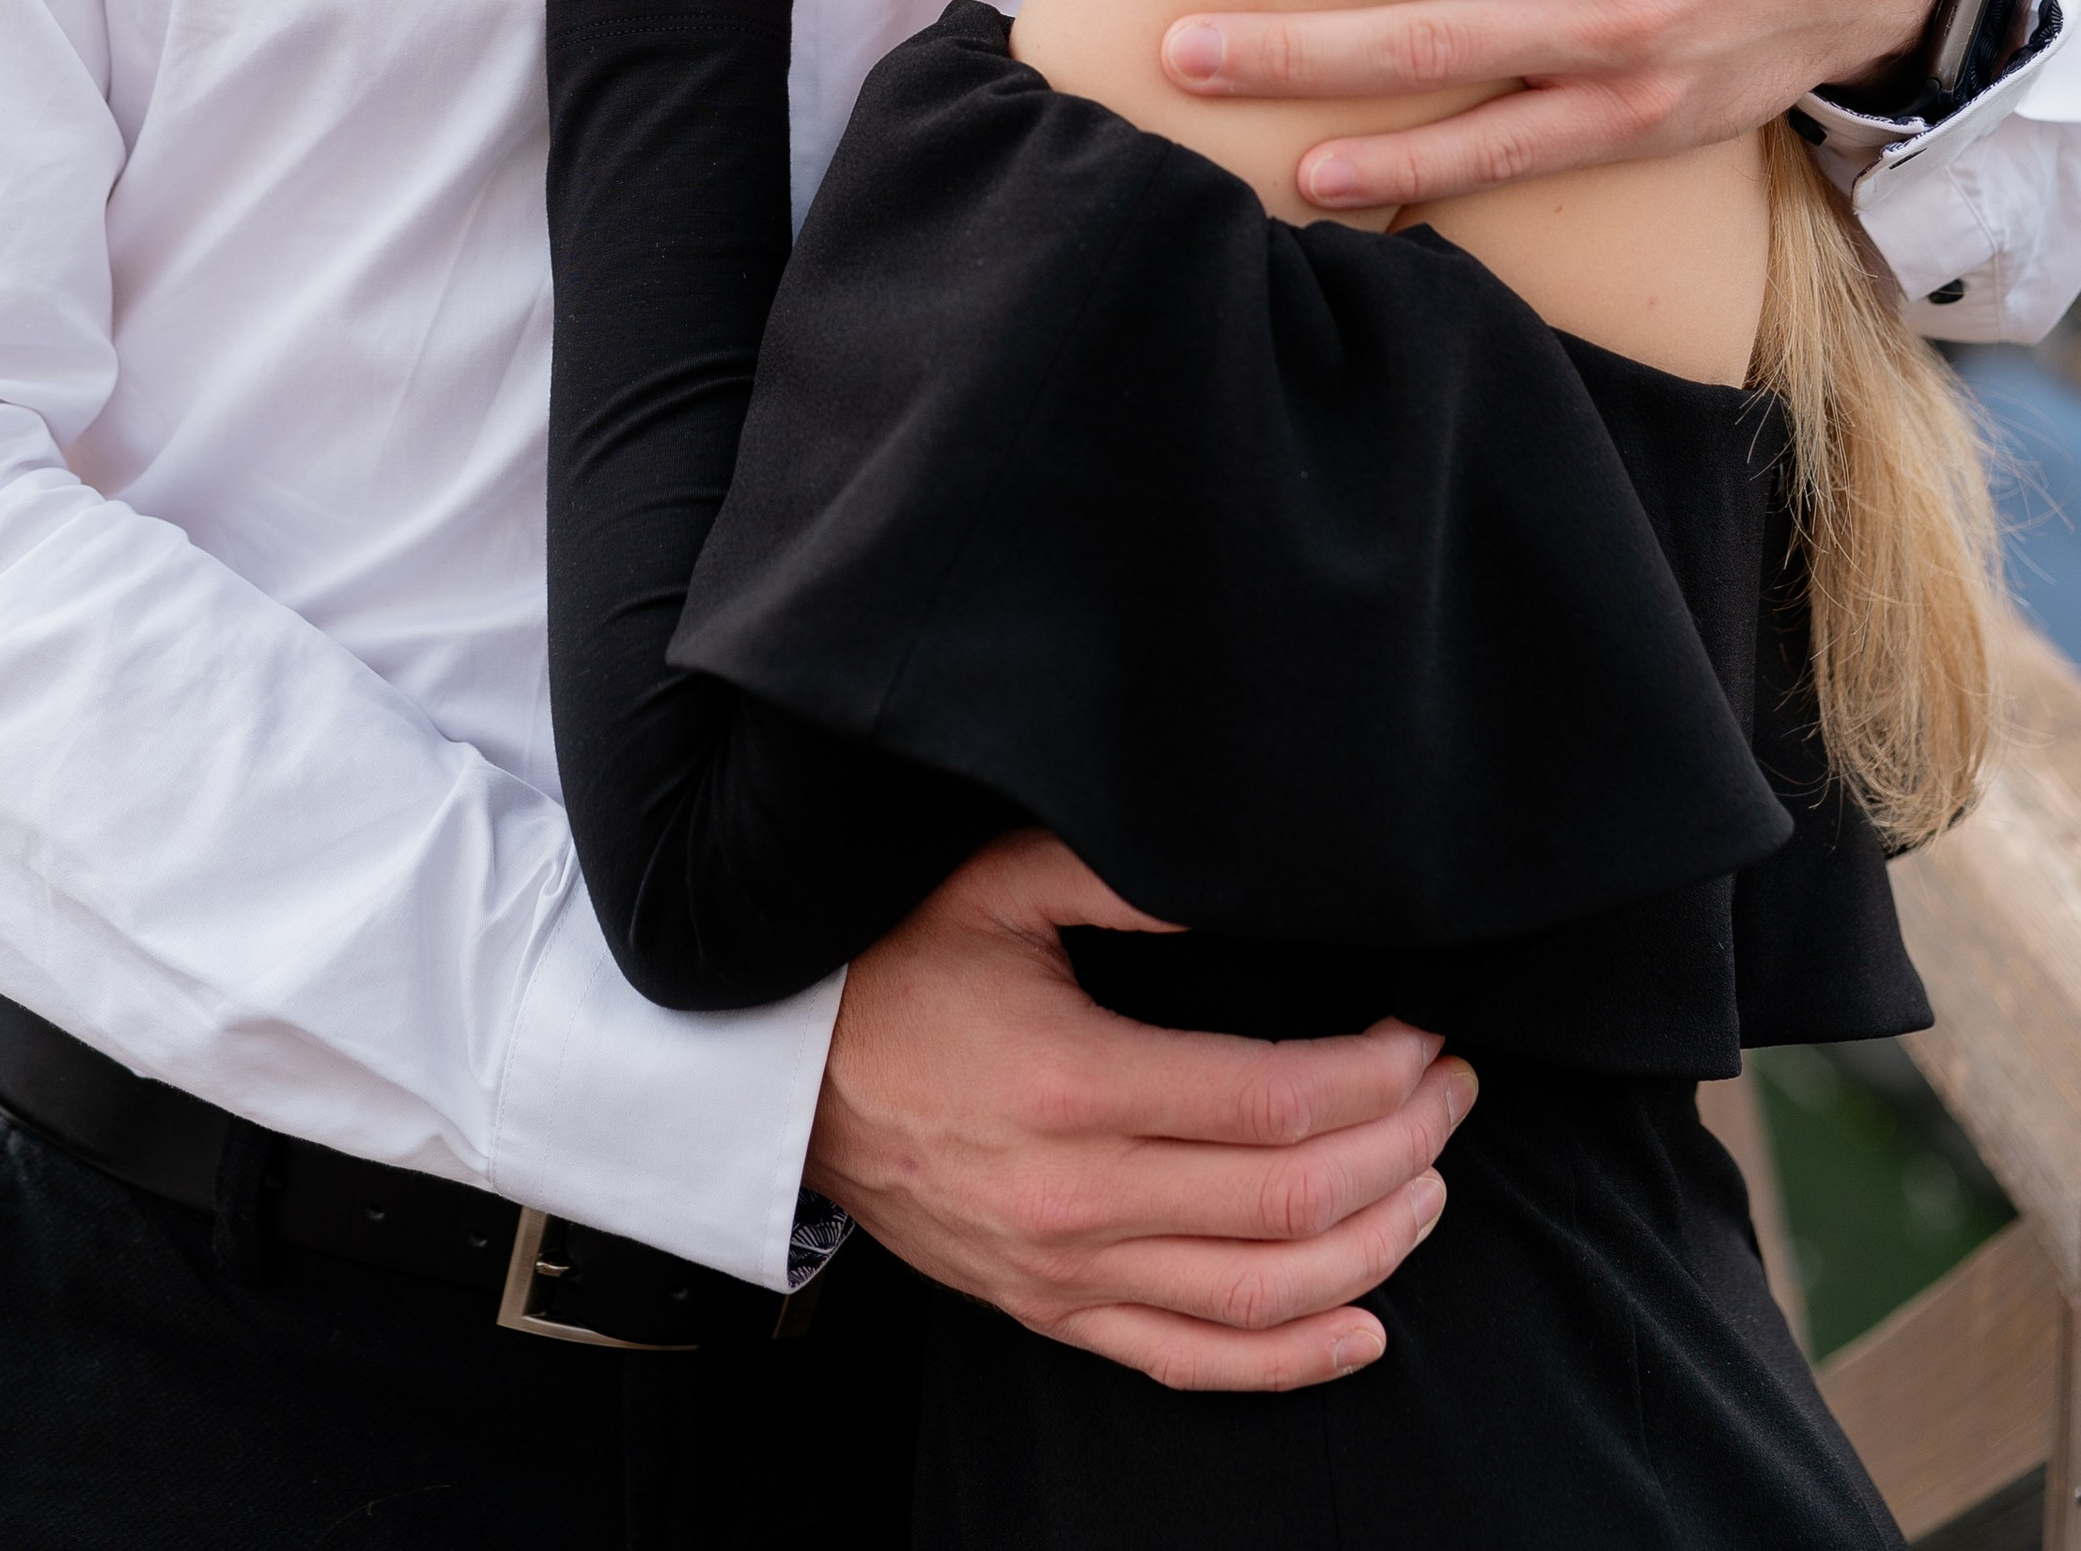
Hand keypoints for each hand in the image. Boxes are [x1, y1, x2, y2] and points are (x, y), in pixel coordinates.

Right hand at [806, 833, 1471, 1392]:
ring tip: (1429, 1183)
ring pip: (1258, 1295)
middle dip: (1402, 1146)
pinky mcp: (1047, 1311)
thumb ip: (1124, 875)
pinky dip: (1289, 1360)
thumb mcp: (999, 884)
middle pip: (1289, 1201)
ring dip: (1372, 1246)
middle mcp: (1076, 1195)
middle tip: (1452, 1092)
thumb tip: (1243, 872)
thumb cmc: (892, 962)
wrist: (782, 1073)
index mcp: (1074, 1081)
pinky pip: (1187, 1362)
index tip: (1424, 1037)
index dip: (1376, 1075)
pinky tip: (1363, 1328)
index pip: (1276, 1100)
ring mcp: (1062, 1269)